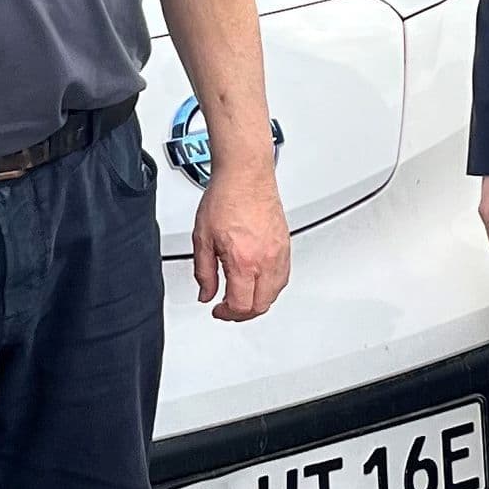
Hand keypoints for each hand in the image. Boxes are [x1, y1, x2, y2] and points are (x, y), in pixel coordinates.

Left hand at [193, 166, 290, 321]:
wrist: (245, 174)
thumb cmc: (225, 197)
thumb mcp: (202, 238)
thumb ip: (204, 272)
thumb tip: (206, 294)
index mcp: (243, 261)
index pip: (241, 305)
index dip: (226, 314)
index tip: (218, 310)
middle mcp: (266, 260)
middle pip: (261, 305)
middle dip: (243, 312)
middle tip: (228, 308)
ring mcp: (279, 253)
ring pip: (275, 293)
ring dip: (258, 300)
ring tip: (242, 296)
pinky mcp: (286, 245)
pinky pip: (283, 277)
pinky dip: (271, 286)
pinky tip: (259, 282)